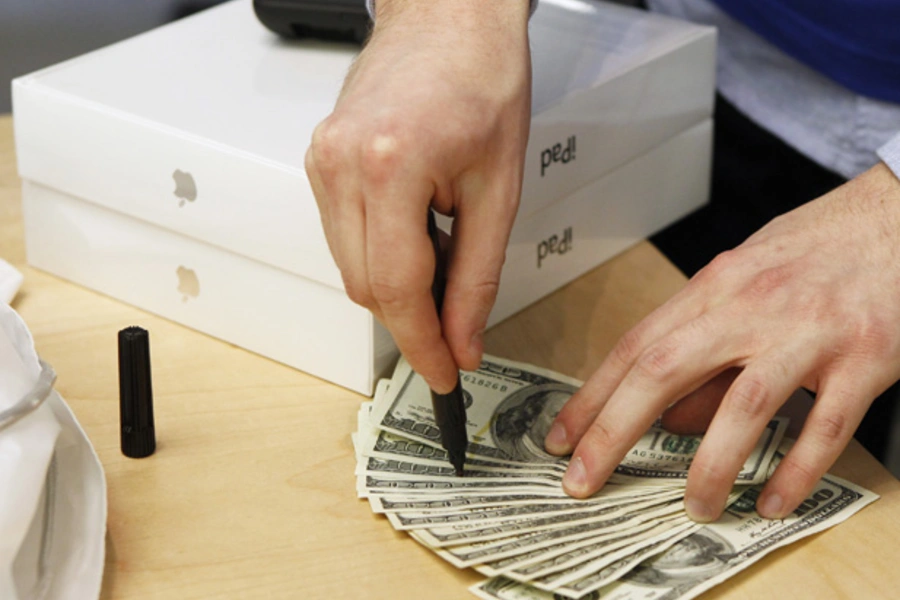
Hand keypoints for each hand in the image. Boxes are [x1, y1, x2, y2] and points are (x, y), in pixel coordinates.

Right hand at [305, 0, 531, 391]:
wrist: (450, 17)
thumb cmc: (482, 79)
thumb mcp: (499, 189)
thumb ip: (477, 276)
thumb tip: (462, 340)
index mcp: (389, 166)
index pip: (396, 289)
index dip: (422, 343)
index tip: (444, 374)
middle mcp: (341, 164)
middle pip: (365, 286)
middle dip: (412, 319)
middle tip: (458, 323)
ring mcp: (322, 161)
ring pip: (349, 267)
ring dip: (396, 285)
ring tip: (444, 254)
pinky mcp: (320, 160)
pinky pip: (342, 236)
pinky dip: (380, 254)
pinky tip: (416, 234)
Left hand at [545, 163, 899, 520]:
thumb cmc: (818, 248)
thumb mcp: (745, 280)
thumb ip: (704, 343)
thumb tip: (666, 415)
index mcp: (716, 286)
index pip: (636, 346)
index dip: (592, 397)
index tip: (561, 438)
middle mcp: (753, 307)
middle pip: (665, 370)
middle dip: (614, 431)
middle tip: (583, 480)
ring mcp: (810, 333)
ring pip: (744, 405)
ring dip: (710, 465)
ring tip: (693, 507)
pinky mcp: (866, 358)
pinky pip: (826, 426)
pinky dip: (796, 471)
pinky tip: (771, 501)